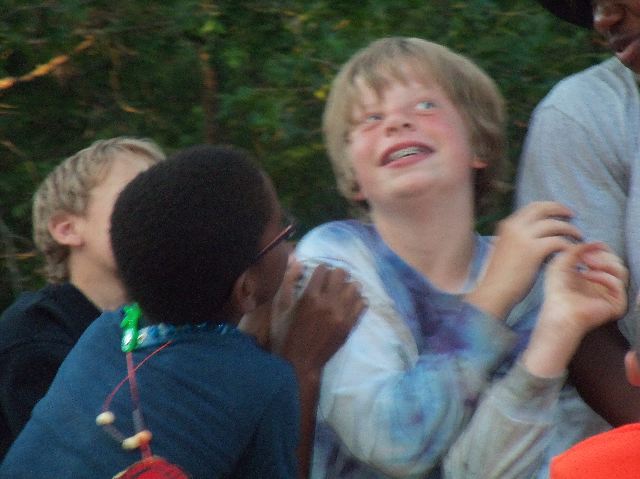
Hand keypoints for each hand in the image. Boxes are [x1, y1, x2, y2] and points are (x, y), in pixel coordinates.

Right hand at [270, 260, 366, 377]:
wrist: (300, 363)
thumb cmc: (286, 334)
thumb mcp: (280, 307)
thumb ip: (288, 282)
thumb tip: (298, 261)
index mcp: (309, 297)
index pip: (323, 269)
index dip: (321, 269)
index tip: (321, 274)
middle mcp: (328, 303)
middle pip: (341, 274)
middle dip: (337, 274)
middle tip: (333, 280)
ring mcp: (341, 315)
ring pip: (355, 287)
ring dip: (349, 285)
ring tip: (343, 291)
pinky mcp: (349, 326)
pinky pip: (362, 304)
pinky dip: (358, 300)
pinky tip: (350, 303)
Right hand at [466, 201, 581, 319]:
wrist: (494, 291)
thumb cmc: (500, 276)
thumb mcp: (505, 249)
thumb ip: (518, 238)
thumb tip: (536, 236)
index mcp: (508, 225)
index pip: (533, 207)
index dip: (550, 207)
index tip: (561, 213)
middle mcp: (515, 226)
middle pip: (544, 208)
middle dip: (561, 209)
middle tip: (573, 217)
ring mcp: (524, 237)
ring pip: (555, 224)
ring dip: (570, 230)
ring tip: (579, 238)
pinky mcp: (534, 251)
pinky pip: (558, 242)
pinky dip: (568, 246)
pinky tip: (573, 253)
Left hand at [542, 242, 627, 334]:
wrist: (558, 309)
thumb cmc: (557, 290)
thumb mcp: (561, 263)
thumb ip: (575, 250)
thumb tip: (591, 243)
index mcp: (593, 275)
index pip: (607, 257)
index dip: (601, 248)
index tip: (591, 244)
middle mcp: (604, 285)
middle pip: (616, 261)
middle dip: (602, 254)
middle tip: (585, 257)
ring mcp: (612, 294)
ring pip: (621, 270)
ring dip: (604, 263)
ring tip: (586, 264)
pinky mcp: (617, 304)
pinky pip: (619, 283)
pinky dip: (603, 276)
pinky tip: (587, 276)